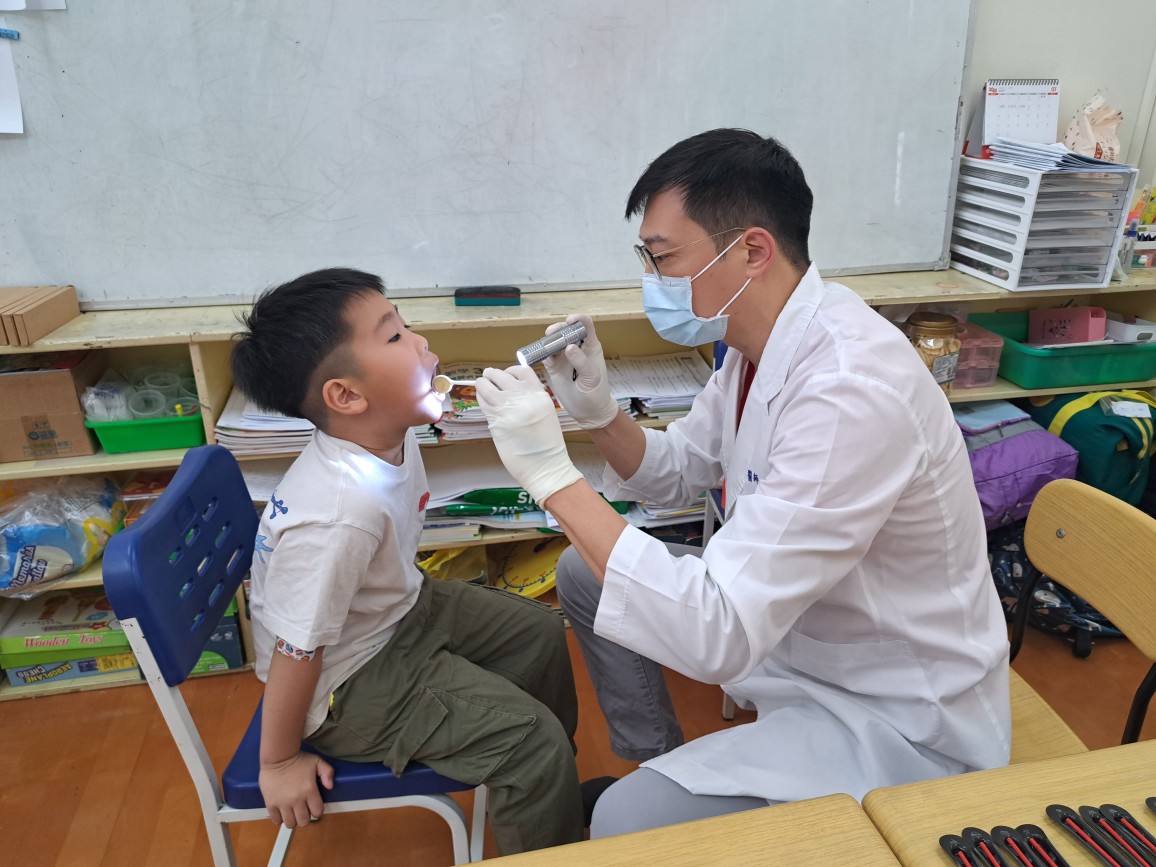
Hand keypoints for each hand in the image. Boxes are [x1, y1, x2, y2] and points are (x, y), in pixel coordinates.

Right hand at [259, 751, 334, 827]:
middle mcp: (297, 800)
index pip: (317, 812)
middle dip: (305, 818)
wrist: (278, 756)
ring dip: (293, 820)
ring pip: (290, 824)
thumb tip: (330, 787)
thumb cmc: (298, 759)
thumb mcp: (317, 761)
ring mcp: (283, 803)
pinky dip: (280, 819)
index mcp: (309, 791)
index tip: (314, 807)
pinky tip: (282, 812)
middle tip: (303, 811)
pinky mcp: (271, 803)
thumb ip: (327, 772)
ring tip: (293, 813)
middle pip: (304, 822)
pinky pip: (276, 820)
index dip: (317, 811)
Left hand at [476, 365, 584, 505]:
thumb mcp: (545, 413)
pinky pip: (483, 404)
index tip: (506, 375)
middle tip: (488, 376)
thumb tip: (510, 392)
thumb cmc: (547, 444)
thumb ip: (530, 399)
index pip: (522, 371)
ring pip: (486, 386)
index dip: (511, 371)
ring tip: (481, 385)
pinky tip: (481, 400)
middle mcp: (523, 398)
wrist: (546, 466)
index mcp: (539, 395)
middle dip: (492, 375)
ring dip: (482, 384)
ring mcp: (508, 409)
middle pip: (500, 375)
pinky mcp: (496, 422)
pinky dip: (480, 399)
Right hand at [541, 314, 618, 429]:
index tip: (570, 320)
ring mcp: (563, 357)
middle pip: (566, 330)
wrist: (588, 412)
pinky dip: (542, 353)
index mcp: (590, 346)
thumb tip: (569, 347)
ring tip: (544, 342)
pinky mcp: (553, 366)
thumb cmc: (595, 393)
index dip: (578, 319)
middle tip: (551, 333)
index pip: (586, 325)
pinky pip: (545, 355)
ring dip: (548, 339)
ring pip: (553, 341)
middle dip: (558, 328)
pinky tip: (543, 356)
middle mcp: (576, 348)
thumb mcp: (592, 377)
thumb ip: (582, 361)